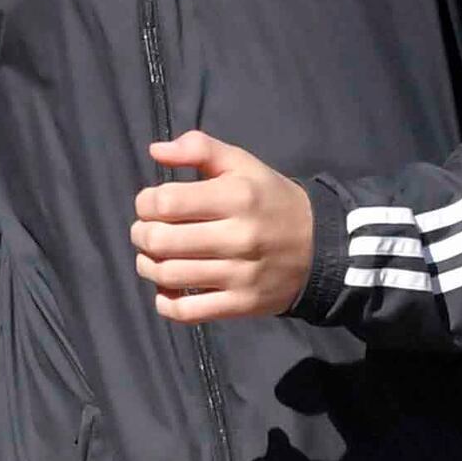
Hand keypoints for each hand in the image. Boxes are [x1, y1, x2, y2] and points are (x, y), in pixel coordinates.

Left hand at [130, 130, 314, 322]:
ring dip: (147, 266)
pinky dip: (165, 302)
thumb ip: (200, 149)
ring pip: (169, 275)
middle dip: (141, 235)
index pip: (166, 202)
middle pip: (161, 240)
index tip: (151, 205)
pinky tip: (167, 289)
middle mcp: (238, 236)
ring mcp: (240, 274)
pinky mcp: (241, 304)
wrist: (321, 246)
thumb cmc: (271, 200)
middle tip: (145, 232)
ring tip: (152, 258)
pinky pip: (187, 312)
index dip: (146, 203)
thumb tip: (155, 150)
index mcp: (236, 196)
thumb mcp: (243, 164)